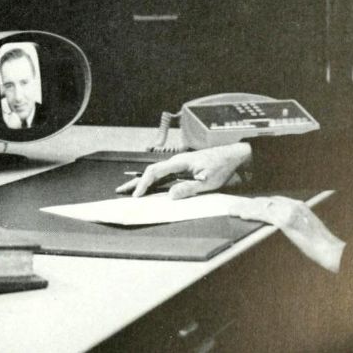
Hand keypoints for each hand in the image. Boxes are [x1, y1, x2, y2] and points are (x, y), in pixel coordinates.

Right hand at [115, 143, 251, 198]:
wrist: (232, 156)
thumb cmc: (221, 166)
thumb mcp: (207, 182)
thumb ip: (188, 188)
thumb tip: (170, 195)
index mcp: (179, 162)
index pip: (155, 172)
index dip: (143, 184)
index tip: (136, 195)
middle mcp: (176, 162)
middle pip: (151, 172)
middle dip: (135, 182)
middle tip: (120, 191)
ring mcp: (179, 166)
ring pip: (156, 175)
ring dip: (142, 183)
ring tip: (129, 190)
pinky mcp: (183, 170)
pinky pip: (164, 177)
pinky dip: (154, 184)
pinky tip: (149, 190)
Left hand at [229, 196, 345, 272]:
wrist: (330, 250)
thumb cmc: (320, 243)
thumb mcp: (305, 227)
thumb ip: (292, 222)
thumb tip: (279, 223)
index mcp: (298, 205)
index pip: (273, 200)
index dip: (258, 202)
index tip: (247, 204)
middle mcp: (293, 204)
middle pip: (265, 201)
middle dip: (249, 203)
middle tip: (235, 206)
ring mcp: (290, 212)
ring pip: (262, 206)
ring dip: (245, 208)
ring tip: (233, 211)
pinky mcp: (286, 222)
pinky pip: (264, 216)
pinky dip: (252, 214)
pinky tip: (242, 216)